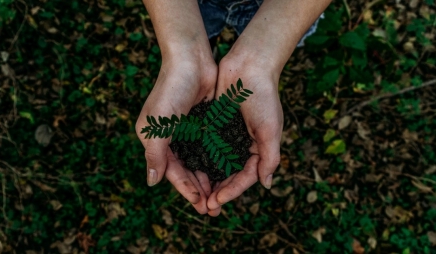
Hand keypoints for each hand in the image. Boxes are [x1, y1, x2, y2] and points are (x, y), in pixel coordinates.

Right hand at [135, 54, 216, 213]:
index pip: (171, 171)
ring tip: (221, 196)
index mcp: (155, 139)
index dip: (185, 189)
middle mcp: (170, 138)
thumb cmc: (171, 90)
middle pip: (186, 170)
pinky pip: (209, 148)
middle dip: (199, 189)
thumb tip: (152, 183)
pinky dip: (216, 161)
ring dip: (208, 179)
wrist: (191, 60)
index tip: (200, 205)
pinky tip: (226, 173)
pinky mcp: (202, 123)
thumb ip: (155, 154)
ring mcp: (187, 131)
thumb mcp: (158, 125)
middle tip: (213, 208)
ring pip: (199, 162)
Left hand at [206, 54, 282, 215]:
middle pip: (229, 174)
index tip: (216, 202)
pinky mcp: (214, 124)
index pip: (245, 177)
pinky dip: (199, 158)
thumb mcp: (271, 129)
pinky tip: (188, 169)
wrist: (249, 65)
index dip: (232, 191)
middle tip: (204, 207)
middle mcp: (242, 145)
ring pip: (215, 163)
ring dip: (206, 179)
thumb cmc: (263, 97)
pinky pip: (205, 146)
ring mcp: (227, 135)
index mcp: (258, 148)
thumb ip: (270, 157)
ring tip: (195, 194)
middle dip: (218, 191)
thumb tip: (266, 185)